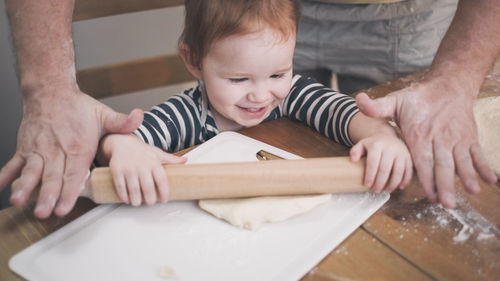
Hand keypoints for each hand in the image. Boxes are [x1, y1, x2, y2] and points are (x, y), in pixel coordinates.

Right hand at [0, 87, 143, 217]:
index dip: (69, 190)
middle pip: (52, 176)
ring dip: (24, 187)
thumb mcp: (103, 115)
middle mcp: (56, 150)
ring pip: (31, 171)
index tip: (64, 206)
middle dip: (47, 196)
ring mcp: (38, 149)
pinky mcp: (24, 147)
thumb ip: (121, 122)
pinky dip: (5, 176)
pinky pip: (13, 163)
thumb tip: (140, 117)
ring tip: (19, 200)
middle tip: (45, 212)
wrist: (50, 90)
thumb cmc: (78, 107)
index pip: (73, 172)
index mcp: (78, 146)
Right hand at [102, 134, 186, 205]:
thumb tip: (185, 161)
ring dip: (136, 200)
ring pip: (133, 189)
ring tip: (138, 202)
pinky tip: (127, 199)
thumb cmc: (142, 151)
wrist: (122, 142)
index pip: (161, 179)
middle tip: (150, 203)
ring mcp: (129, 169)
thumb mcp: (157, 153)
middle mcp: (142, 166)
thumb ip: (171, 159)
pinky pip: (120, 186)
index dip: (164, 192)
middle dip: (150, 199)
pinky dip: (124, 196)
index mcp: (154, 162)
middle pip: (147, 187)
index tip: (164, 200)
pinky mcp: (117, 171)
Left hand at [350, 133, 412, 192]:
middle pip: (385, 169)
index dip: (370, 175)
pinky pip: (408, 170)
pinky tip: (400, 187)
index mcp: (376, 145)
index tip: (367, 185)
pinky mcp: (408, 156)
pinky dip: (405, 180)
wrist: (387, 136)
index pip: (373, 163)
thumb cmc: (373, 145)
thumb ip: (355, 151)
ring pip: (398, 171)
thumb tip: (353, 160)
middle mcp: (390, 148)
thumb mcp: (362, 145)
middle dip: (380, 182)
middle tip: (376, 190)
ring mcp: (401, 152)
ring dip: (393, 183)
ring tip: (387, 190)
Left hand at [355, 78, 496, 207]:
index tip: (429, 194)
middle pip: (443, 164)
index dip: (427, 177)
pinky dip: (484, 166)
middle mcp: (439, 137)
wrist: (448, 84)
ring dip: (467, 177)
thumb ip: (377, 107)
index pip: (422, 159)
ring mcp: (456, 138)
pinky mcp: (469, 137)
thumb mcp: (395, 100)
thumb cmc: (419, 98)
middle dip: (446, 185)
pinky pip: (477, 153)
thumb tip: (358, 100)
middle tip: (447, 204)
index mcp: (419, 134)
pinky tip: (490, 181)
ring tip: (471, 192)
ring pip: (461, 160)